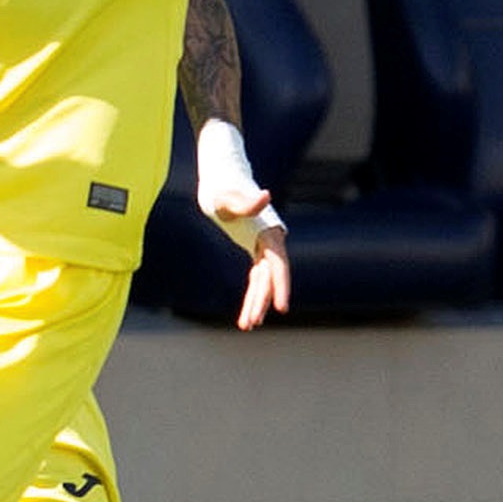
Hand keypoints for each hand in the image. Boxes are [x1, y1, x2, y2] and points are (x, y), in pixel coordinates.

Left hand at [195, 119, 290, 328]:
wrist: (221, 176)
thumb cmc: (223, 185)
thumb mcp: (228, 195)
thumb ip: (246, 200)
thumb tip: (266, 196)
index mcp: (268, 232)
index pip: (278, 265)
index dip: (280, 286)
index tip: (281, 307)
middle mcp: (270, 241)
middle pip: (269, 277)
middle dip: (261, 301)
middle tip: (250, 324)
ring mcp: (262, 245)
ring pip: (263, 280)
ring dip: (256, 302)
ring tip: (246, 325)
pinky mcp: (253, 247)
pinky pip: (257, 276)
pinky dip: (253, 292)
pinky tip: (248, 311)